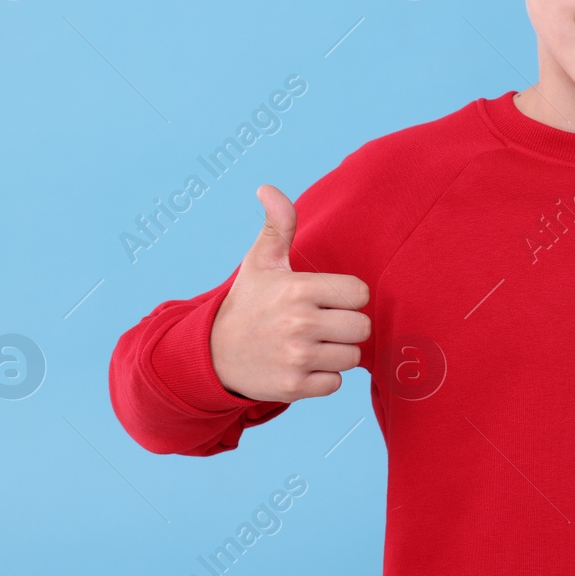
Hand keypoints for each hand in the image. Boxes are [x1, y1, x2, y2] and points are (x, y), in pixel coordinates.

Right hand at [209, 184, 370, 402]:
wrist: (212, 355)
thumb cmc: (247, 303)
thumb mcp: (261, 262)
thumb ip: (277, 225)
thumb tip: (268, 188)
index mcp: (297, 289)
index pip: (359, 293)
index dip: (347, 296)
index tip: (327, 299)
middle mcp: (298, 323)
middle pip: (362, 328)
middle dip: (347, 327)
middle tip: (321, 325)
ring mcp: (296, 357)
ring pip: (352, 357)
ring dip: (337, 353)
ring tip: (310, 344)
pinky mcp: (294, 387)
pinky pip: (336, 383)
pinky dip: (324, 378)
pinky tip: (302, 366)